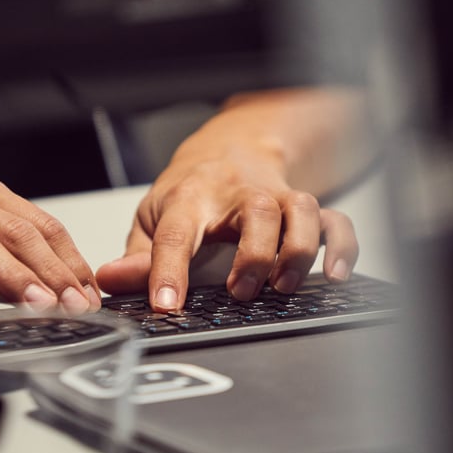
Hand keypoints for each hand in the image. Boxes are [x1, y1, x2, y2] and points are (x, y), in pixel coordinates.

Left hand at [95, 154, 358, 310]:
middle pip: (257, 211)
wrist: (233, 147)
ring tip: (283, 287)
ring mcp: (278, 197)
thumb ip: (137, 254)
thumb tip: (111, 280)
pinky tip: (335, 274)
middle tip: (239, 293)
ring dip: (298, 251)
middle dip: (253, 255)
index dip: (169, 270)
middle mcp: (240, 193)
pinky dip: (341, 246)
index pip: (178, 232)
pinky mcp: (306, 207)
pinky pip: (336, 220)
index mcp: (192, 196)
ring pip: (301, 211)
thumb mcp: (155, 217)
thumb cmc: (193, 190)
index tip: (167, 305)